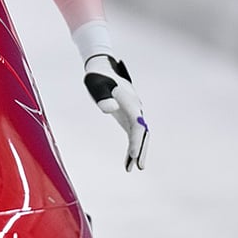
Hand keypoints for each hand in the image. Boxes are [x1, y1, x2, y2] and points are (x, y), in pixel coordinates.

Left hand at [83, 55, 148, 170]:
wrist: (101, 68)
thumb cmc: (97, 77)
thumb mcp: (95, 85)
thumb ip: (102, 96)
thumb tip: (110, 109)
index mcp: (130, 103)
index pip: (137, 125)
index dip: (136, 141)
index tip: (134, 155)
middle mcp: (135, 109)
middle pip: (142, 133)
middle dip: (141, 150)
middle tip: (139, 167)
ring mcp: (132, 113)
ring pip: (140, 136)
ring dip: (138, 151)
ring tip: (133, 169)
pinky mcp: (126, 117)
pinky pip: (132, 134)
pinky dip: (131, 147)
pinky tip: (127, 161)